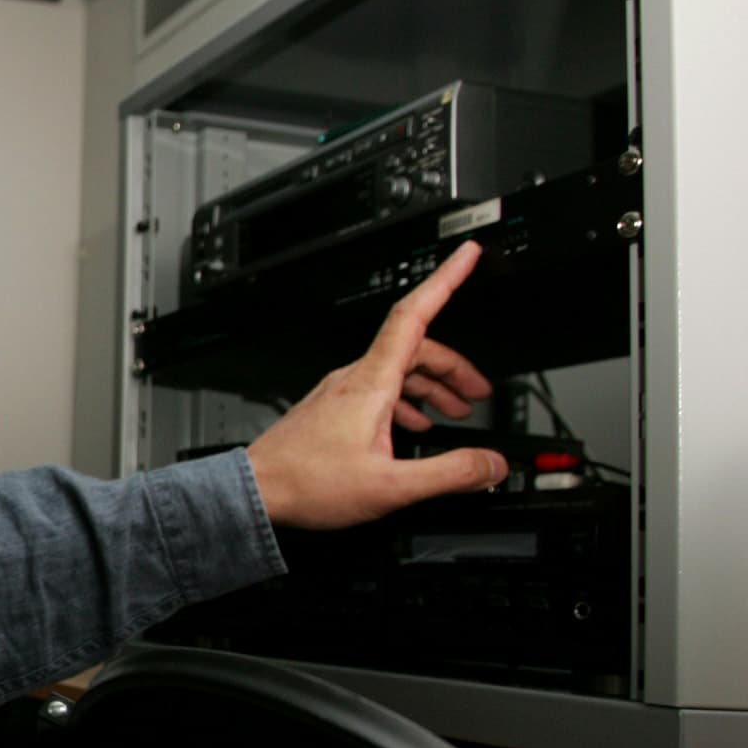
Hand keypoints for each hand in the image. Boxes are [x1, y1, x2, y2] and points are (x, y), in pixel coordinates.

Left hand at [246, 240, 507, 528]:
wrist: (257, 492)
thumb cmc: (306, 482)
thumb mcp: (391, 486)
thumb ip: (449, 473)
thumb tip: (490, 465)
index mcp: (371, 382)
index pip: (414, 314)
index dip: (445, 279)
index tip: (466, 255)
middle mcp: (354, 378)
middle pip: (415, 348)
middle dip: (454, 365)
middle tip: (479, 390)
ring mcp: (340, 392)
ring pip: (397, 371)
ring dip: (431, 386)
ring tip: (455, 410)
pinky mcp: (331, 409)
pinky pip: (378, 390)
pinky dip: (406, 401)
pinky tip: (414, 426)